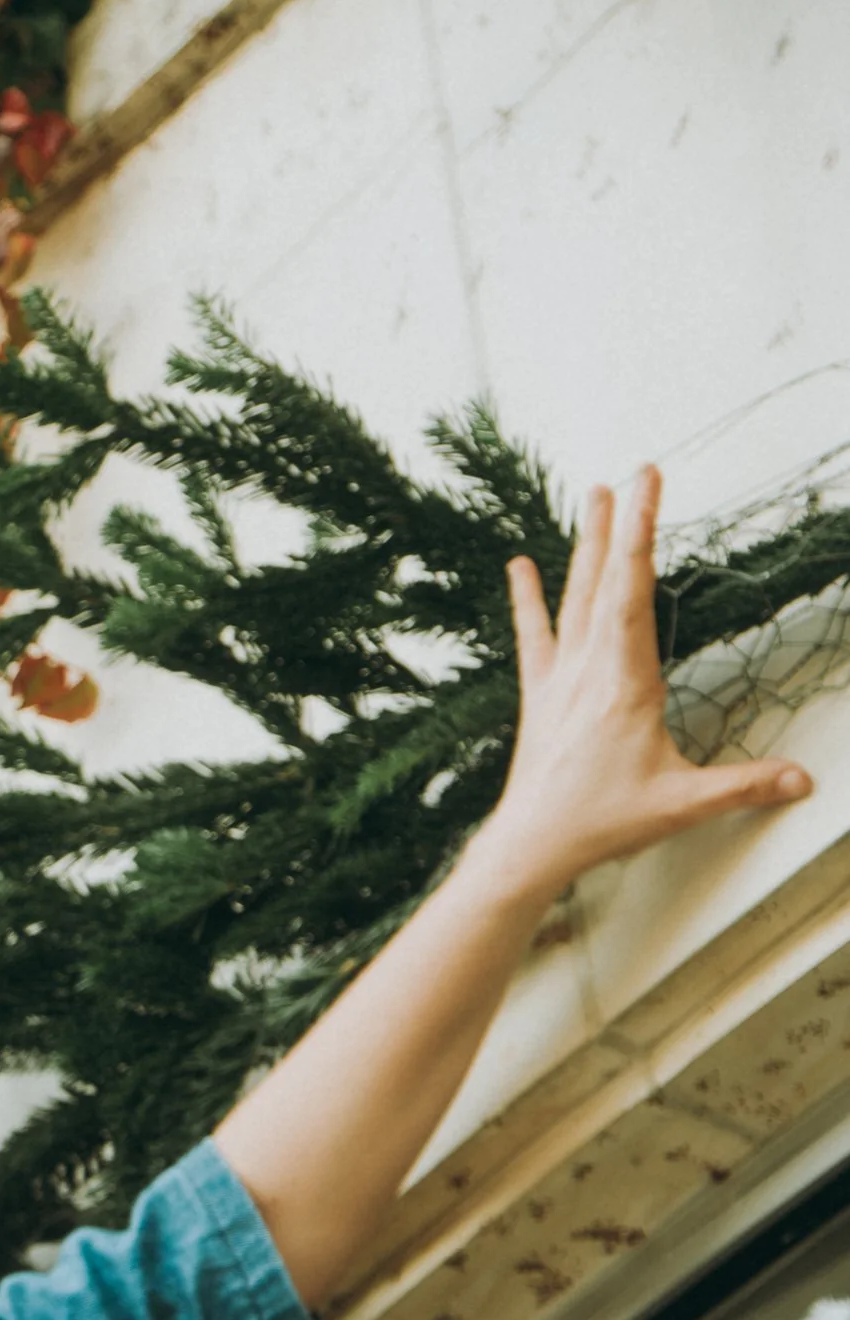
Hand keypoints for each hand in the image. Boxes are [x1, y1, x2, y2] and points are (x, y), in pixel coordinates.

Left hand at [481, 471, 811, 905]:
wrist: (531, 846)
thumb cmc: (599, 823)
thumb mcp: (680, 804)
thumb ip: (742, 787)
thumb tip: (801, 782)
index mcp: (625, 681)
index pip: (634, 590)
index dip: (642, 532)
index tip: (648, 484)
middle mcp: (588, 669)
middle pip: (606, 581)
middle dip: (623, 523)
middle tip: (633, 472)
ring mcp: (560, 679)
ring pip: (574, 599)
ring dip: (586, 547)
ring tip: (594, 497)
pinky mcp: (540, 696)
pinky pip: (534, 636)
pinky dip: (527, 600)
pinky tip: (519, 566)